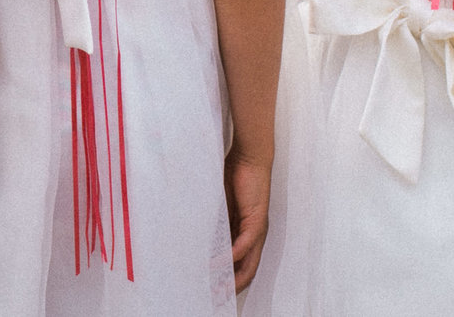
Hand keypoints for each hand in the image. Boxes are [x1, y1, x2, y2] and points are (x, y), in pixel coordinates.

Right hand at [225, 146, 270, 291]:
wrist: (250, 157)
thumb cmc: (235, 176)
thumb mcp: (219, 204)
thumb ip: (212, 220)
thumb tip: (196, 235)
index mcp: (243, 232)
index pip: (237, 263)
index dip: (227, 278)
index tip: (211, 288)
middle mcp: (254, 236)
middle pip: (246, 270)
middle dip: (231, 285)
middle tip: (213, 296)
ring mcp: (257, 230)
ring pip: (248, 263)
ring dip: (233, 276)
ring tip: (218, 287)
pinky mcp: (257, 221)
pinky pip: (245, 244)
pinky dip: (233, 256)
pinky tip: (222, 263)